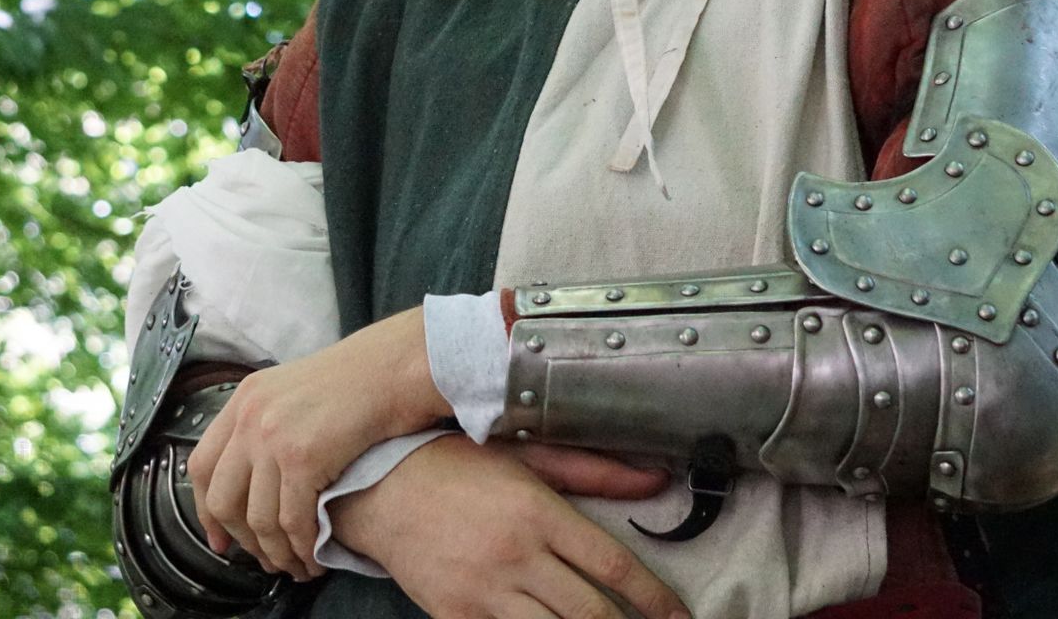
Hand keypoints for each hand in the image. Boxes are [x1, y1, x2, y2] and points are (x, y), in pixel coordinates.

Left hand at [189, 307, 447, 578]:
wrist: (394, 366)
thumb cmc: (359, 380)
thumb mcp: (296, 389)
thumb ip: (268, 422)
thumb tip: (256, 472)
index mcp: (244, 399)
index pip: (202, 465)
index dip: (206, 510)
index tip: (219, 539)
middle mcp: (249, 417)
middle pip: (222, 499)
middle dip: (242, 540)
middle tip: (264, 561)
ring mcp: (272, 437)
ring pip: (258, 518)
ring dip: (277, 552)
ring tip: (297, 566)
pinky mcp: (302, 457)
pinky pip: (292, 519)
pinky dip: (303, 546)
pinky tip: (316, 555)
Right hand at [329, 435, 689, 618]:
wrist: (378, 487)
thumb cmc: (457, 464)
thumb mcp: (525, 454)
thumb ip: (594, 470)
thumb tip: (657, 478)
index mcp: (538, 513)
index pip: (613, 567)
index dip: (654, 599)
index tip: (680, 618)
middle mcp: (515, 557)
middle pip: (590, 614)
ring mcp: (482, 593)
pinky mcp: (454, 617)